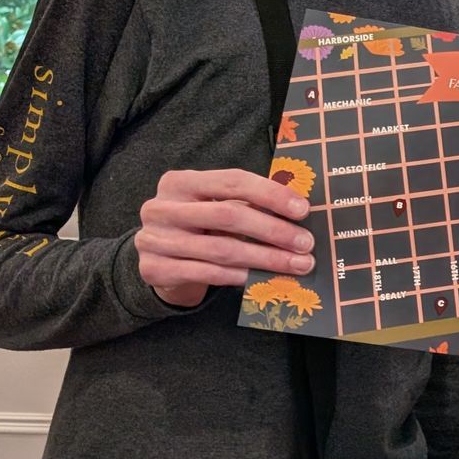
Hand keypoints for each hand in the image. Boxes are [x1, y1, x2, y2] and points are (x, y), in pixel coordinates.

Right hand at [135, 168, 314, 307]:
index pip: (233, 181)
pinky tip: (261, 278)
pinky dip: (239, 276)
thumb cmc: (196, 227)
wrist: (156, 259)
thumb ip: (246, 204)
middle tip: (306, 243)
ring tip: (296, 265)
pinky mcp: (153, 269)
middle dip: (274, 230)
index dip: (271, 194)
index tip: (303, 210)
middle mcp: (161, 207)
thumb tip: (297, 211)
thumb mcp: (214, 207)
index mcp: (180, 182)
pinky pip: (207, 272)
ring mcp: (154, 239)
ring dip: (265, 258)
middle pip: (229, 215)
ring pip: (221, 248)